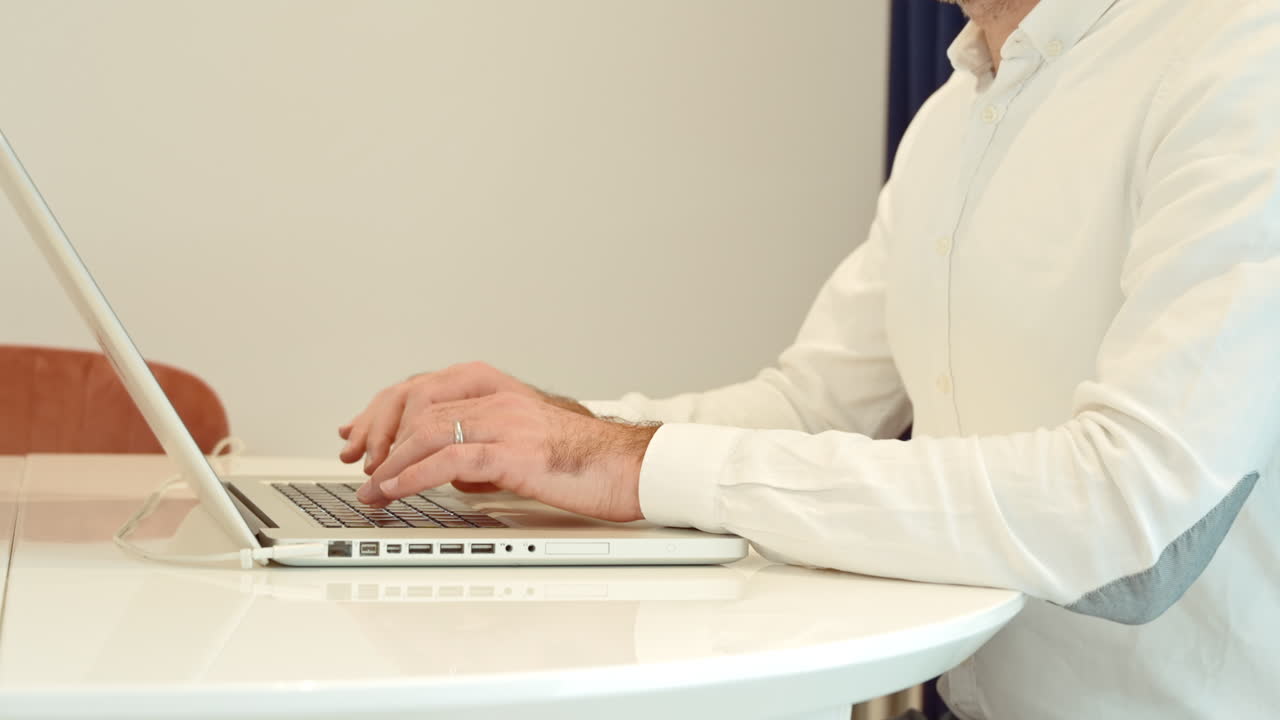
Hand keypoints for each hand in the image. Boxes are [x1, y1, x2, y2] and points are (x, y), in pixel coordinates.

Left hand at [338, 362, 590, 475]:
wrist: (629, 467)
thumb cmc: (583, 460)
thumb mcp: (522, 444)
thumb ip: (483, 447)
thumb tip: (447, 472)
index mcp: (497, 388)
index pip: (423, 389)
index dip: (383, 412)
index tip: (359, 436)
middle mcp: (498, 397)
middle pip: (417, 404)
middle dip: (378, 435)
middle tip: (357, 465)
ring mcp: (506, 422)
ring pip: (427, 430)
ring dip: (389, 462)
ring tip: (370, 489)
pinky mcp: (515, 452)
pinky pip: (450, 458)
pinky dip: (413, 474)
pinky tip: (395, 489)